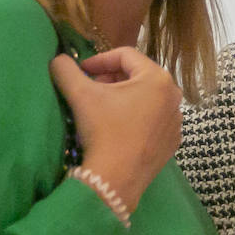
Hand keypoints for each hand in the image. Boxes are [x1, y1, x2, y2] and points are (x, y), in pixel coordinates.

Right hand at [49, 48, 181, 212]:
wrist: (116, 179)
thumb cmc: (103, 130)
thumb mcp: (81, 95)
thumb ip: (67, 70)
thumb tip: (58, 59)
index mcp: (157, 78)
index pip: (126, 55)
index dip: (100, 59)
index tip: (81, 70)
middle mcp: (174, 96)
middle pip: (138, 75)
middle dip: (112, 78)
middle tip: (91, 88)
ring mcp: (176, 120)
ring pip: (147, 97)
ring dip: (123, 97)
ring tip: (102, 107)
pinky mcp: (172, 141)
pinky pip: (153, 119)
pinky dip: (136, 116)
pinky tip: (118, 127)